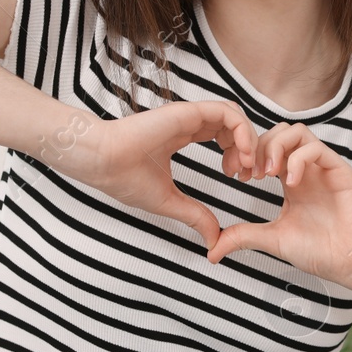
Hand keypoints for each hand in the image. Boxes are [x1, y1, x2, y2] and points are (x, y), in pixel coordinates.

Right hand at [52, 100, 259, 253]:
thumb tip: (214, 239)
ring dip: (248, 140)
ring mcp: (189, 116)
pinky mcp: (187, 112)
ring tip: (244, 167)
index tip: (238, 178)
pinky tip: (239, 156)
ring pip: (235, 116)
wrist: (103, 163)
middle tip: (247, 175)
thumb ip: (195, 216)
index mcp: (182, 136)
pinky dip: (242, 131)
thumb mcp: (170, 202)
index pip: (223, 135)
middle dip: (249, 149)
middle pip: (234, 125)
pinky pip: (227, 112)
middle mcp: (189, 123)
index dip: (238, 154)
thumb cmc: (125, 178)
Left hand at [206, 121, 351, 293]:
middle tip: (249, 174)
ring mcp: (324, 168)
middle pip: (280, 132)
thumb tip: (211, 250)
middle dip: (258, 147)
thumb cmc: (320, 251)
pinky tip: (290, 183)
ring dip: (277, 147)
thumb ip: (244, 237)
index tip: (235, 175)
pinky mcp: (340, 171)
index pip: (267, 148)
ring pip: (298, 132)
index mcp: (292, 180)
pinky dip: (298, 160)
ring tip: (267, 174)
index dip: (246, 155)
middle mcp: (307, 169)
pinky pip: (317, 149)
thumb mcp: (273, 240)